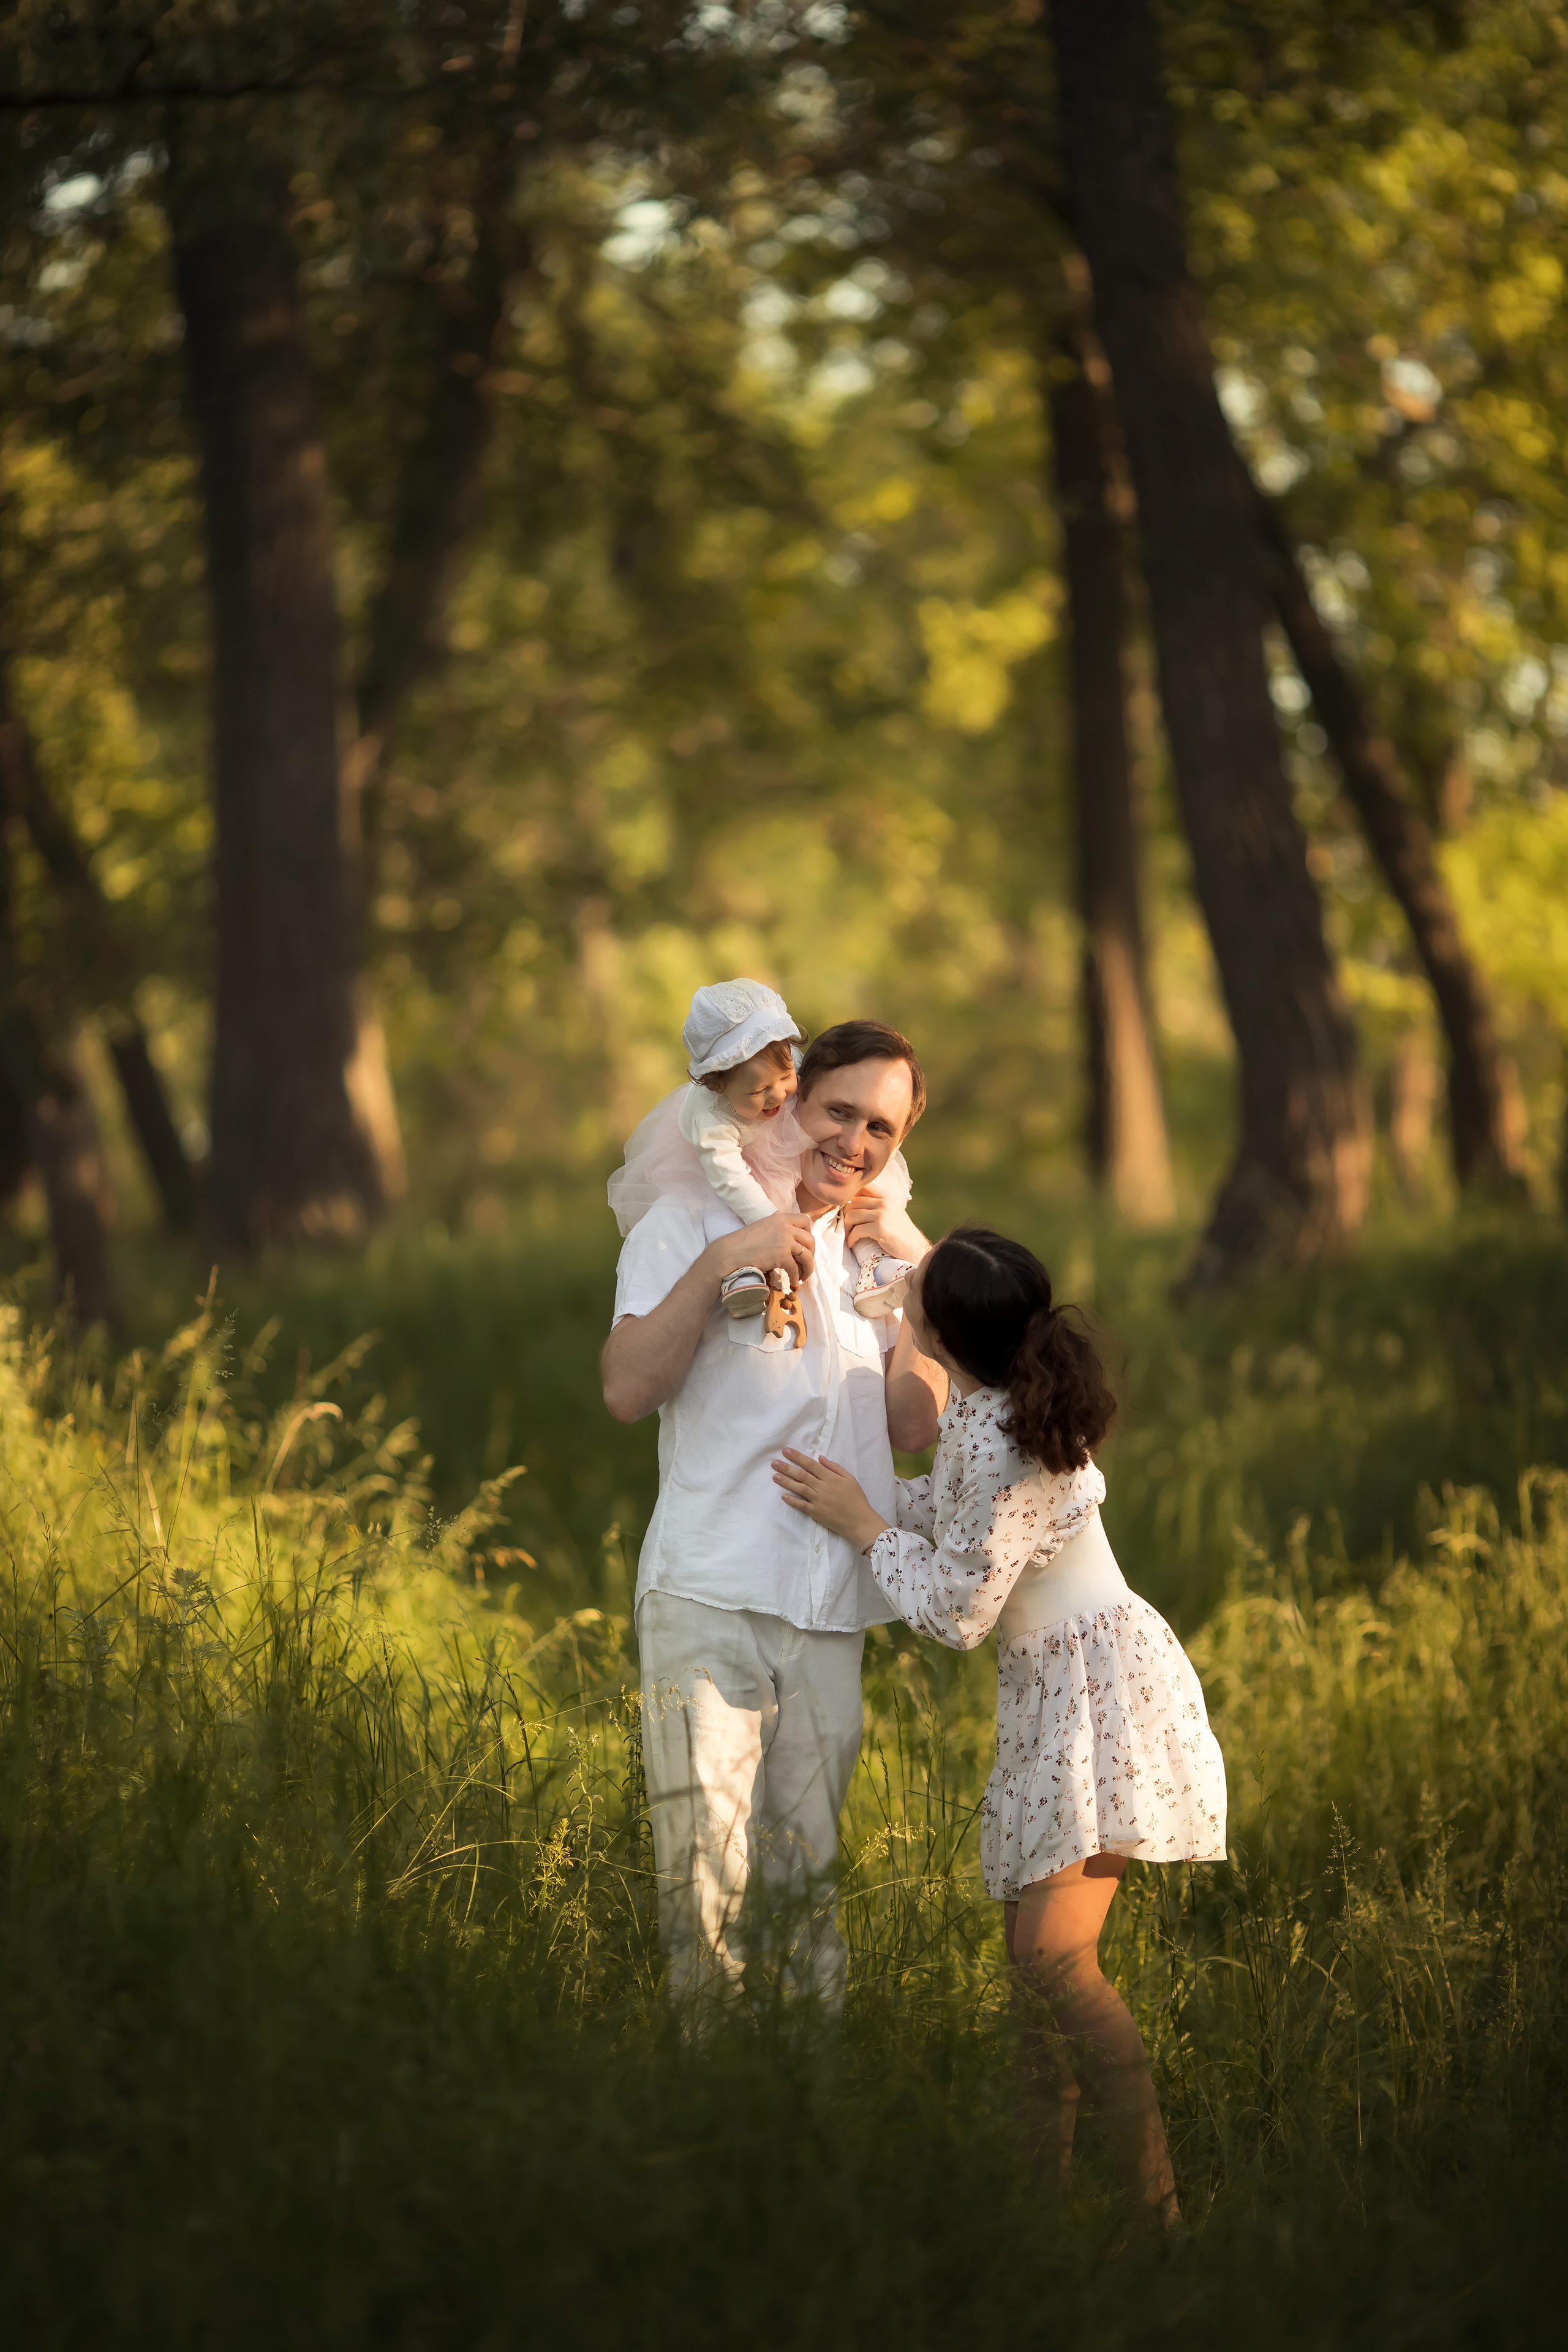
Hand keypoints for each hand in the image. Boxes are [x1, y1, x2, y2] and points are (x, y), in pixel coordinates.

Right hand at [714, 1211, 814, 1289]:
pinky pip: (795, 1268)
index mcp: (781, 1218)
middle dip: (811, 1254)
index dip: (809, 1234)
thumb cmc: (743, 1242)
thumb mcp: (764, 1227)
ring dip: (807, 1268)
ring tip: (802, 1277)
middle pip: (810, 1239)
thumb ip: (778, 1229)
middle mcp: (785, 1226)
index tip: (805, 1245)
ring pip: (807, 1255)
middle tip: (805, 1264)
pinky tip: (792, 1282)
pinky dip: (796, 1277)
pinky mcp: (782, 1255)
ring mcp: (785, 1240)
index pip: (806, 1221)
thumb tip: (791, 1241)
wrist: (730, 1252)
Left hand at [771, 1449, 890, 1551]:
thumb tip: (820, 1458)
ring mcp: (818, 1501)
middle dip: (787, 1468)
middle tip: (774, 1462)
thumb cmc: (856, 1499)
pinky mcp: (816, 1513)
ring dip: (786, 1482)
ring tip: (774, 1476)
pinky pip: (801, 1505)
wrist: (859, 1521)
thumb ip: (835, 1468)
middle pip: (802, 1475)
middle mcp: (822, 1487)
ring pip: (799, 1488)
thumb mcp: (850, 1479)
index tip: (786, 1451)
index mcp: (831, 1478)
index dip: (798, 1457)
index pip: (811, 1465)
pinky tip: (783, 1496)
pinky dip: (792, 1500)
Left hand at [843, 1193, 926, 1266]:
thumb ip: (877, 1204)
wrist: (914, 1248)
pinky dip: (851, 1238)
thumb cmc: (901, 1232)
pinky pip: (856, 1230)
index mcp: (886, 1196)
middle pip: (852, 1202)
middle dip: (845, 1216)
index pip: (862, 1187)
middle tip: (847, 1227)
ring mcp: (882, 1214)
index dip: (851, 1197)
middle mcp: (884, 1202)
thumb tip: (854, 1202)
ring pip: (851, 1215)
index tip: (848, 1209)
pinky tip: (853, 1243)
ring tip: (850, 1235)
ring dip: (847, 1228)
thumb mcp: (892, 1211)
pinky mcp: (879, 1228)